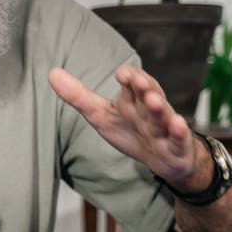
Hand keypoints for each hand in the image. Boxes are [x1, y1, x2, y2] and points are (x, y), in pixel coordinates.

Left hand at [48, 65, 204, 183]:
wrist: (162, 159)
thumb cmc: (130, 130)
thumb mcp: (100, 114)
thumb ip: (77, 95)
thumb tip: (51, 73)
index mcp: (133, 99)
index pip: (132, 82)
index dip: (128, 77)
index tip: (121, 74)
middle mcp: (150, 109)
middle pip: (148, 94)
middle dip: (143, 86)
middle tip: (136, 80)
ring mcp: (165, 127)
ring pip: (162, 115)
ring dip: (159, 107)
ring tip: (154, 100)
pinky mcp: (176, 146)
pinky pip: (179, 138)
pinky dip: (179, 132)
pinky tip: (178, 124)